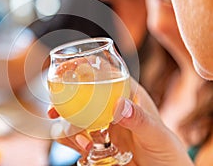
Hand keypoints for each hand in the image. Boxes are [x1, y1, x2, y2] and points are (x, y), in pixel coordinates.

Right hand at [48, 78, 193, 165]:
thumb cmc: (167, 152)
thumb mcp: (157, 135)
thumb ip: (140, 119)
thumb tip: (119, 105)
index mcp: (127, 96)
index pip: (105, 74)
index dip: (85, 67)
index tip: (69, 69)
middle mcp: (110, 108)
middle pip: (81, 95)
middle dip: (64, 101)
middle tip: (54, 111)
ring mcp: (101, 126)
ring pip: (73, 118)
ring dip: (68, 128)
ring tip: (84, 143)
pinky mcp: (96, 143)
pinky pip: (75, 139)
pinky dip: (72, 143)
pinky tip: (85, 150)